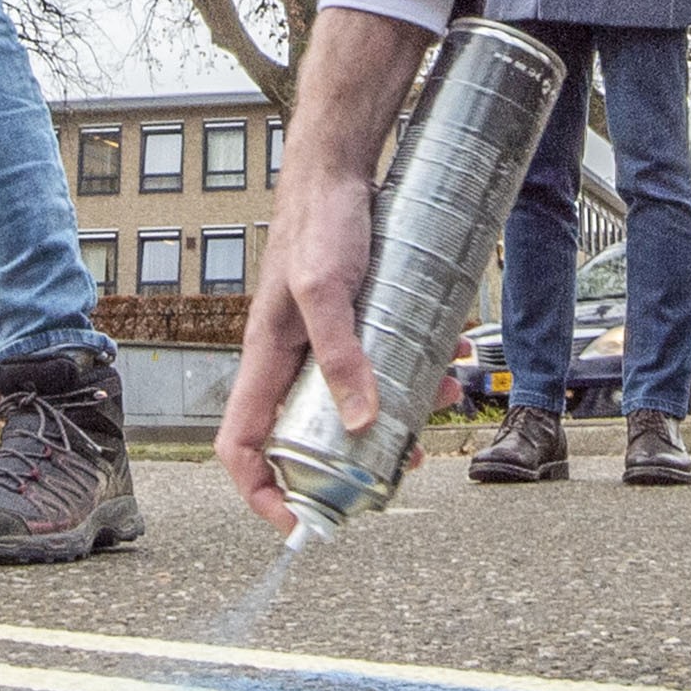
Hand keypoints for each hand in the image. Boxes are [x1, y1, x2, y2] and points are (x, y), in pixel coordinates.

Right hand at [214, 8, 431, 531]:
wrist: (340, 167)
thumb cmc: (321, 221)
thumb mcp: (329, 290)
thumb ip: (343, 354)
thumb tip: (363, 423)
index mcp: (265, 359)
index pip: (240, 445)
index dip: (259, 492)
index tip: (296, 522)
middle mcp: (288, 358)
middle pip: (300, 437)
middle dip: (345, 466)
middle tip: (389, 480)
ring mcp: (320, 342)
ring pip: (348, 405)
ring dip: (394, 419)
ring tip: (439, 413)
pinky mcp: (352, 324)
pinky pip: (378, 367)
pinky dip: (413, 375)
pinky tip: (450, 363)